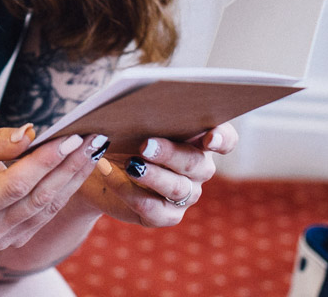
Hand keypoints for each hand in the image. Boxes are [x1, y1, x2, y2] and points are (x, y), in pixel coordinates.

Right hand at [0, 123, 109, 250]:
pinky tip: (81, 163)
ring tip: (95, 147)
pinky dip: (66, 186)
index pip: (14, 185)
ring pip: (47, 207)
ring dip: (74, 176)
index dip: (45, 161)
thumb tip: (29, 135)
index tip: (70, 137)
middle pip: (36, 199)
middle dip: (68, 166)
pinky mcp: (16, 236)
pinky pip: (47, 211)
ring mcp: (0, 240)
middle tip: (94, 139)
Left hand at [78, 122, 238, 226]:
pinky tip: (109, 176)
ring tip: (130, 164)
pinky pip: (153, 208)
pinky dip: (128, 192)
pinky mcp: (166, 215)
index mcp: (198, 140)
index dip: (223, 139)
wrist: (101, 170)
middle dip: (170, 154)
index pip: (226, 139)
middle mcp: (198, 169)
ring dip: (152, 176)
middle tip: (145, 145)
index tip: (210, 137)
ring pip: (176, 188)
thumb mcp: (133, 123)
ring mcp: (186, 195)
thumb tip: (131, 112)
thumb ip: (142, 116)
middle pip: (196, 163)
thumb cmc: (123, 137)